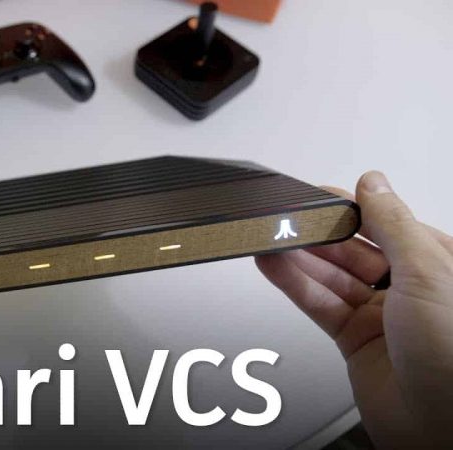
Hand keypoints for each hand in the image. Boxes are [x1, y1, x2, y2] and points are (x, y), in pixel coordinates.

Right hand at [255, 172, 452, 447]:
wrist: (441, 429)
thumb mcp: (428, 274)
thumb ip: (393, 225)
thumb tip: (374, 183)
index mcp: (436, 263)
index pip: (383, 222)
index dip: (347, 208)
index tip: (314, 197)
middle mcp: (408, 287)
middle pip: (351, 248)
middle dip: (316, 234)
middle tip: (281, 220)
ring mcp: (380, 314)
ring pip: (330, 276)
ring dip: (299, 258)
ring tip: (268, 240)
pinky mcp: (355, 339)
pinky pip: (319, 304)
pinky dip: (295, 285)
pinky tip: (275, 268)